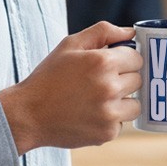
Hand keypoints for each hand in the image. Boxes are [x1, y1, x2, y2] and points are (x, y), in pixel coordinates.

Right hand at [0, 22, 141, 153]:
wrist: (27, 115)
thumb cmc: (49, 77)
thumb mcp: (70, 45)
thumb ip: (103, 32)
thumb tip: (131, 33)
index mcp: (103, 62)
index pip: (137, 58)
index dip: (125, 60)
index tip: (112, 64)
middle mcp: (110, 88)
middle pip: (138, 80)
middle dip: (124, 79)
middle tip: (100, 82)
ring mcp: (110, 113)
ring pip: (136, 104)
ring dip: (123, 102)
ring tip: (98, 100)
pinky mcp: (107, 133)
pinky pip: (122, 123)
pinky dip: (110, 120)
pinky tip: (90, 115)